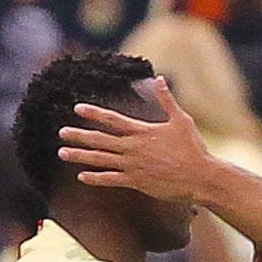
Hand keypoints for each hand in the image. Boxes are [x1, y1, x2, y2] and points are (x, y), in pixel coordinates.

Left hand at [58, 77, 221, 203]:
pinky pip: (111, 180)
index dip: (94, 113)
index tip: (77, 108)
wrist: (200, 177)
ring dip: (80, 156)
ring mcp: (133, 166)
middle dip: (79, 135)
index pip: (112, 119)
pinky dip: (96, 178)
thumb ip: (167, 100)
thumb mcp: (181, 120)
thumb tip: (159, 79)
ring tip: (62, 153)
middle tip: (61, 132)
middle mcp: (133, 148)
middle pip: (100, 139)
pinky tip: (81, 176)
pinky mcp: (137, 182)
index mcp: (142, 131)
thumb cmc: (193, 149)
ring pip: (101, 159)